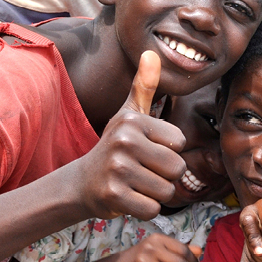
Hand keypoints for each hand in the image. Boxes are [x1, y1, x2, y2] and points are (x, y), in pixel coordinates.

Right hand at [74, 51, 185, 220]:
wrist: (82, 182)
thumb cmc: (115, 146)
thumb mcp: (129, 114)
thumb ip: (144, 86)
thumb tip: (152, 52)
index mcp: (133, 121)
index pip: (180, 142)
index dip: (168, 151)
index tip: (146, 150)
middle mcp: (124, 141)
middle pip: (177, 168)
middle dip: (164, 175)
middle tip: (141, 171)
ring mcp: (117, 169)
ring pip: (167, 191)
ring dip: (155, 193)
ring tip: (135, 184)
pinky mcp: (113, 196)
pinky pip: (152, 209)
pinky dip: (145, 209)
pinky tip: (129, 198)